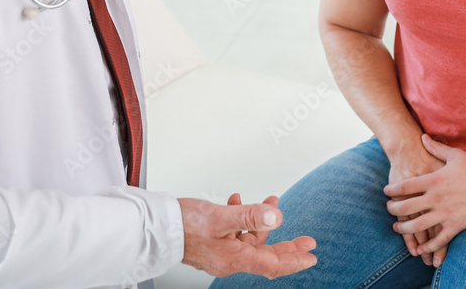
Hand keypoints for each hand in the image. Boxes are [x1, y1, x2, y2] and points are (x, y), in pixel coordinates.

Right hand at [179, 194, 316, 278]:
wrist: (155, 226)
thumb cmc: (183, 224)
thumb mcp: (221, 217)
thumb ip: (250, 216)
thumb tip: (277, 216)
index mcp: (233, 259)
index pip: (272, 264)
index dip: (294, 260)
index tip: (311, 256)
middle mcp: (228, 259)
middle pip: (266, 255)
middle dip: (288, 246)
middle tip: (306, 241)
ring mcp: (220, 251)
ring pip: (250, 240)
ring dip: (262, 222)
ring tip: (271, 201)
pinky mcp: (212, 242)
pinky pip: (235, 233)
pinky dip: (243, 218)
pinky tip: (240, 202)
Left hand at [384, 135, 465, 257]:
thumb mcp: (455, 155)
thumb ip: (436, 148)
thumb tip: (423, 137)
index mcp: (433, 181)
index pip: (405, 187)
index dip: (392, 190)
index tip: (386, 192)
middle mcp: (436, 198)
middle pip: (406, 207)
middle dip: (394, 210)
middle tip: (389, 210)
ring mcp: (445, 213)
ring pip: (418, 226)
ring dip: (405, 229)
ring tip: (398, 228)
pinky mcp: (456, 225)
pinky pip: (439, 239)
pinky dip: (428, 245)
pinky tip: (421, 249)